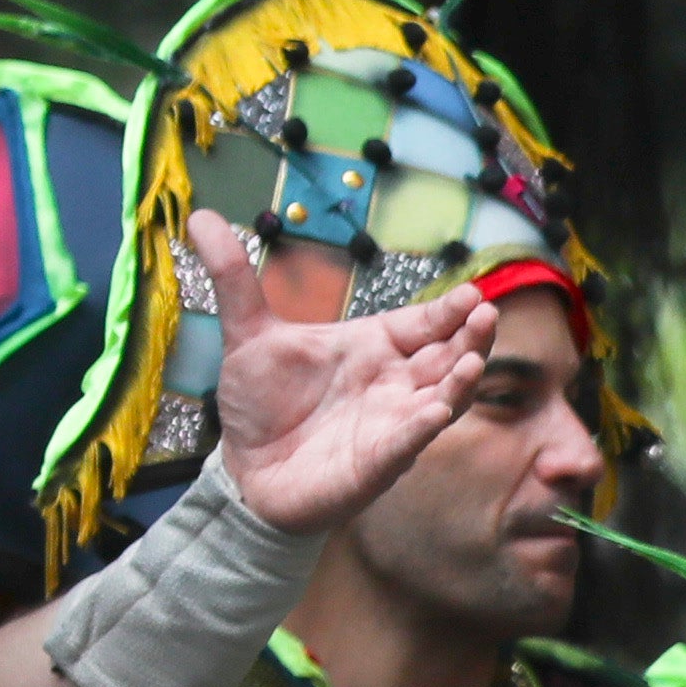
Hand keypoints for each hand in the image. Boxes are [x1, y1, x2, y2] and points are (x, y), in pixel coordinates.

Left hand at [195, 211, 502, 534]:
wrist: (245, 469)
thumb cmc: (261, 402)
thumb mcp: (246, 336)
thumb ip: (233, 279)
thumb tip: (200, 217)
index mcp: (373, 347)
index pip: (423, 323)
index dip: (448, 310)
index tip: (469, 293)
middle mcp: (393, 383)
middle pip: (447, 357)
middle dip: (470, 338)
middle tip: (485, 314)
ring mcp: (391, 424)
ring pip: (441, 400)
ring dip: (459, 383)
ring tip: (470, 362)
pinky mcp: (375, 463)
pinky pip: (405, 444)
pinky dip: (419, 429)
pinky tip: (432, 413)